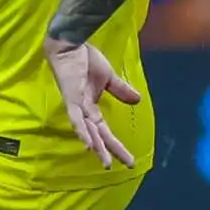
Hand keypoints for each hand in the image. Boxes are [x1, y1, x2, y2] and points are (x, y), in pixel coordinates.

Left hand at [45, 37, 141, 167]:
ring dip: (96, 146)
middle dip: (110, 151)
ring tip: (105, 162)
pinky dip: (82, 130)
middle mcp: (82, 110)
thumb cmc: (85, 58)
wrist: (71, 43)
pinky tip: (87, 144)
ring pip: (87, 130)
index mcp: (91, 106)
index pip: (104, 130)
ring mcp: (76, 105)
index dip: (116, 145)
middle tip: (123, 166)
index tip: (129, 160)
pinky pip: (76, 117)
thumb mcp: (108, 77)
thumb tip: (138, 101)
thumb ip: (120, 90)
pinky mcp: (71, 97)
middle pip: (98, 135)